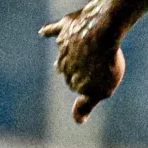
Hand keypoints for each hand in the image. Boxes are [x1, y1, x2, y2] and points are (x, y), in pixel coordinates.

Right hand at [40, 3, 125, 122]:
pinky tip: (44, 33)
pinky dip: (50, 32)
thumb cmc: (104, 63)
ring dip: (70, 52)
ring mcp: (64, 43)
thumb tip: (78, 121)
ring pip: (64, 50)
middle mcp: (62, 62)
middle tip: (97, 62)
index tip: (99, 78)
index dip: (89, 82)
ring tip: (87, 50)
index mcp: (69, 77)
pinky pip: (54, 30)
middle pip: (68, 68)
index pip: (76, 84)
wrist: (102, 32)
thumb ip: (86, 105)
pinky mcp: (66, 26)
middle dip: (80, 68)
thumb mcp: (100, 90)